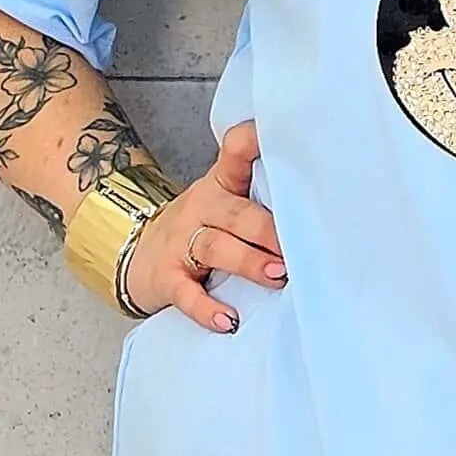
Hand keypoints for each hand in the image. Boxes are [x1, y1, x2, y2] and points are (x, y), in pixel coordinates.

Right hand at [122, 119, 284, 328]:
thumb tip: (321, 211)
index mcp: (221, 187)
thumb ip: (261, 202)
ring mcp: (182, 243)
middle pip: (237, 213)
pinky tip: (228, 320)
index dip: (252, 143)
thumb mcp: (223, 204)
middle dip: (269, 230)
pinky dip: (206, 308)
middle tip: (299, 245)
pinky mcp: (168, 278)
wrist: (135, 255)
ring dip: (250, 261)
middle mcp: (202, 209)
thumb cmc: (199, 230)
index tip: (274, 136)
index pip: (235, 156)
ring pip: (217, 247)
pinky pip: (186, 293)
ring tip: (277, 275)